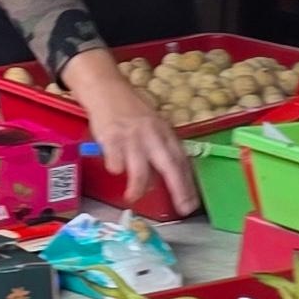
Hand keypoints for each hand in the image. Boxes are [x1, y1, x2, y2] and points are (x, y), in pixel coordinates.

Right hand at [59, 43, 200, 212]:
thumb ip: (158, 150)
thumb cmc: (129, 111)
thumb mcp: (151, 127)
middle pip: (170, 166)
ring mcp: (133, 137)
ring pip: (141, 170)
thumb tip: (160, 180)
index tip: (192, 203)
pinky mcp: (112, 138)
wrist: (106, 88)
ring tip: (133, 197)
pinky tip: (114, 169)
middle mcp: (153, 135)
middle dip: (179, 190)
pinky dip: (116, 169)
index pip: (181, 160)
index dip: (188, 183)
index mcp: (165, 132)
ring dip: (138, 188)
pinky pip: (116, 163)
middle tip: (183, 209)